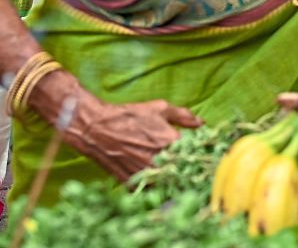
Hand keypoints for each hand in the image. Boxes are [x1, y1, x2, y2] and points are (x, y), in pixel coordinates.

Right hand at [64, 92, 201, 180]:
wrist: (95, 129)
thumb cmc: (129, 116)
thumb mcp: (160, 108)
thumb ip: (184, 116)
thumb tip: (202, 123)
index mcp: (170, 143)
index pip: (195, 154)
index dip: (199, 153)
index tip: (202, 152)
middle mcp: (158, 162)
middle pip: (183, 171)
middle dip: (187, 167)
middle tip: (188, 162)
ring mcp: (144, 174)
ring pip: (167, 183)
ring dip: (171, 177)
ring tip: (170, 168)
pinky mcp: (131, 183)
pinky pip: (149, 189)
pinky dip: (154, 184)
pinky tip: (154, 175)